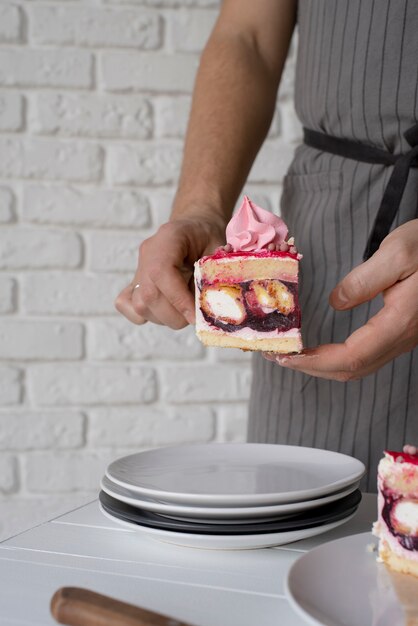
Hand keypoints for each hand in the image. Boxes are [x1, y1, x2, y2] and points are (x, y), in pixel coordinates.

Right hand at [115, 215, 224, 328]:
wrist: (194, 227)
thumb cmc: (208, 237)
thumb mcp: (219, 248)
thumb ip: (216, 272)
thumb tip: (215, 303)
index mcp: (168, 238)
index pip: (162, 273)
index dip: (179, 300)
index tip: (196, 317)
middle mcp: (148, 253)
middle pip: (149, 295)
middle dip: (176, 315)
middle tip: (197, 317)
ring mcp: (139, 268)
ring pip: (140, 305)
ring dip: (166, 317)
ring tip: (186, 312)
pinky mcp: (135, 282)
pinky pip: (127, 304)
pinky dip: (147, 314)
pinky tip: (167, 311)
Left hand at [264, 219, 417, 380]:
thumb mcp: (398, 252)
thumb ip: (365, 280)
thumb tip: (335, 303)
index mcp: (400, 321)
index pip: (352, 357)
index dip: (316, 362)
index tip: (286, 356)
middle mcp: (403, 337)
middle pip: (353, 369)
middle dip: (312, 368)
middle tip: (279, 357)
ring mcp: (404, 337)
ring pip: (361, 366)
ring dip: (323, 366)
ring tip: (294, 355)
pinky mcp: (402, 331)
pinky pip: (368, 355)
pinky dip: (338, 357)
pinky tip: (322, 349)